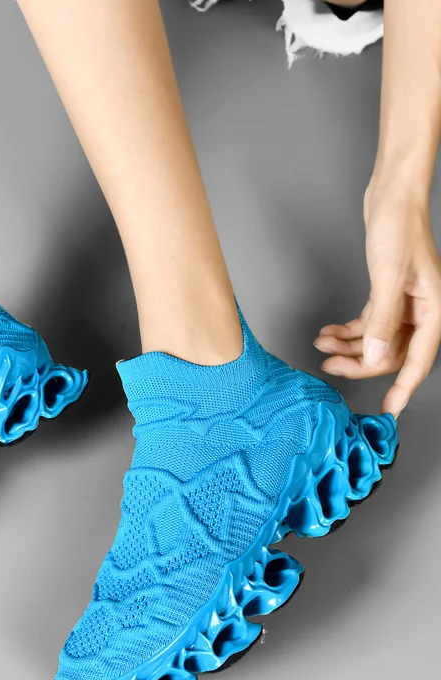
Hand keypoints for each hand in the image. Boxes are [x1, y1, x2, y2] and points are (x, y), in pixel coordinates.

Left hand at [314, 183, 440, 416]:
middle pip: (391, 353)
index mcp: (433, 310)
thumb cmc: (398, 229)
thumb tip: (375, 356)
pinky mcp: (387, 296)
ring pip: (376, 341)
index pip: (418, 359)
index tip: (389, 409)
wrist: (392, 199)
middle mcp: (421, 311)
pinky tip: (328, 332)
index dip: (404, 387)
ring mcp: (404, 305)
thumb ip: (383, 320)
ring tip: (321, 345)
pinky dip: (347, 331)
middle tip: (329, 366)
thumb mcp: (388, 277)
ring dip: (348, 347)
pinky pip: (368, 325)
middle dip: (359, 363)